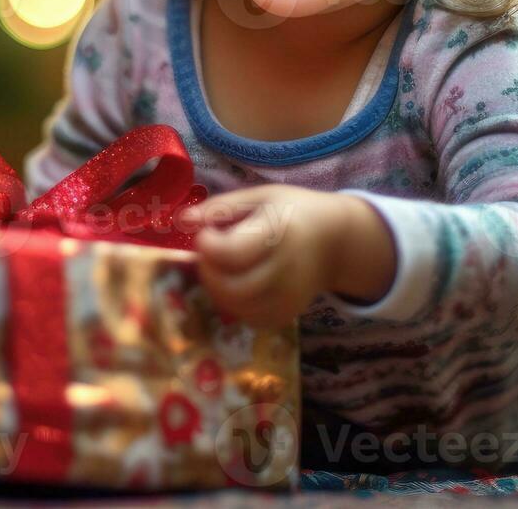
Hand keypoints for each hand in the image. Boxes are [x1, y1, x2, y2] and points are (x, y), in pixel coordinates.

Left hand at [176, 185, 394, 327]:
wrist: (335, 240)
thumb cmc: (292, 212)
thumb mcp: (259, 197)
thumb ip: (220, 207)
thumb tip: (182, 220)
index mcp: (279, 231)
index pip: (232, 253)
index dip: (207, 246)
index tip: (206, 234)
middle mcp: (287, 268)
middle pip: (232, 286)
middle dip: (208, 271)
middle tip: (208, 255)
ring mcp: (289, 296)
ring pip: (237, 307)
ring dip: (217, 288)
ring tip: (221, 267)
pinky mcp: (288, 313)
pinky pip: (249, 318)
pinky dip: (233, 304)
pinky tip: (236, 283)